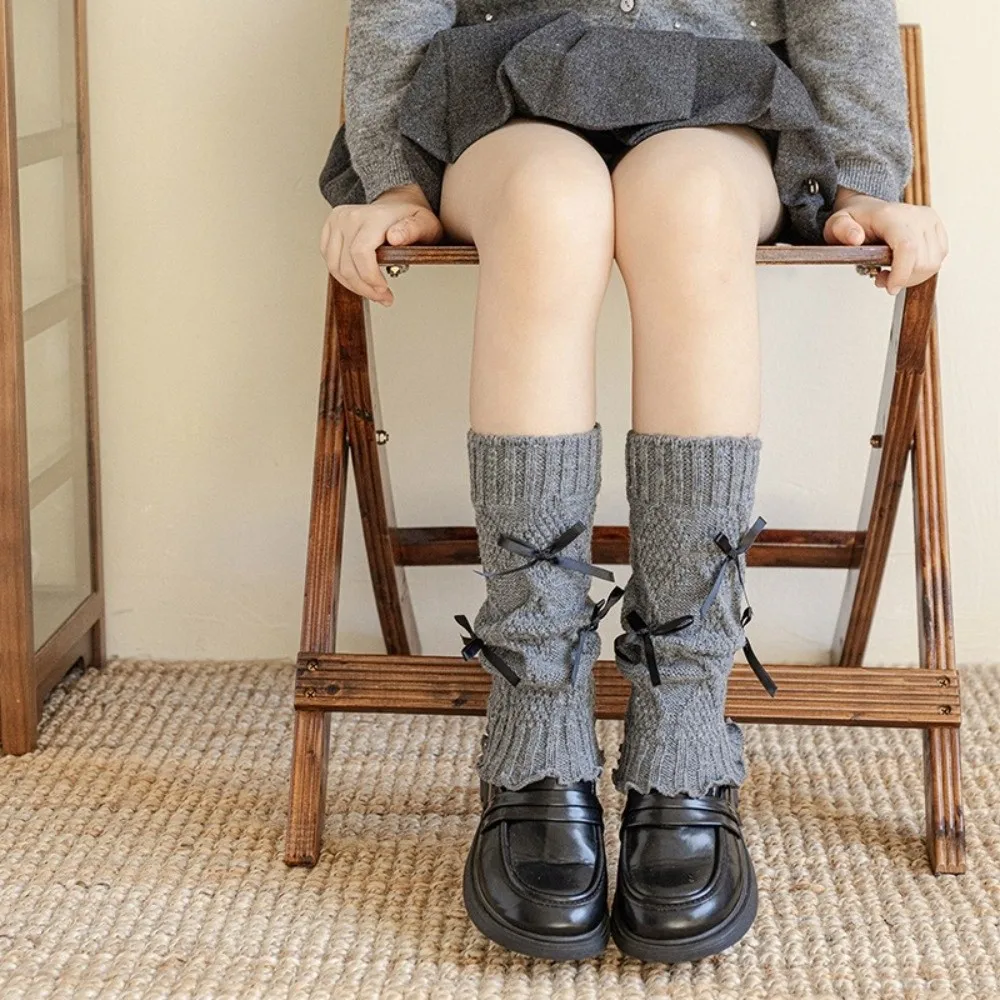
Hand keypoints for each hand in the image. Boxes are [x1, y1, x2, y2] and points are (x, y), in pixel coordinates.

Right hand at [319, 183, 443, 305]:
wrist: (396, 205)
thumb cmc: (410, 218)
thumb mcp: (424, 224)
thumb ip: (413, 230)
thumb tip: (394, 237)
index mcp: (373, 216)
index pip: (361, 253)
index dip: (370, 277)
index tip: (384, 290)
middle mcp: (350, 217)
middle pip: (347, 264)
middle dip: (365, 288)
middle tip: (383, 298)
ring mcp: (337, 222)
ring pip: (334, 266)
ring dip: (353, 286)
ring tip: (372, 293)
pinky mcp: (329, 230)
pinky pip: (330, 262)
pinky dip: (344, 277)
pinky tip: (360, 282)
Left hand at [823, 188, 948, 294]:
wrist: (868, 210)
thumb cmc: (855, 220)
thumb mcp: (836, 224)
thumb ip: (842, 230)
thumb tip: (855, 238)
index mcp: (891, 215)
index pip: (907, 247)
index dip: (902, 273)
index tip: (890, 288)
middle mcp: (916, 216)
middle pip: (923, 261)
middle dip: (903, 279)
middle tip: (881, 278)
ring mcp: (930, 222)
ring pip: (933, 264)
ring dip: (912, 277)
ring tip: (890, 273)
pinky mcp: (938, 229)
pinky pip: (938, 260)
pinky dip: (921, 271)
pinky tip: (904, 267)